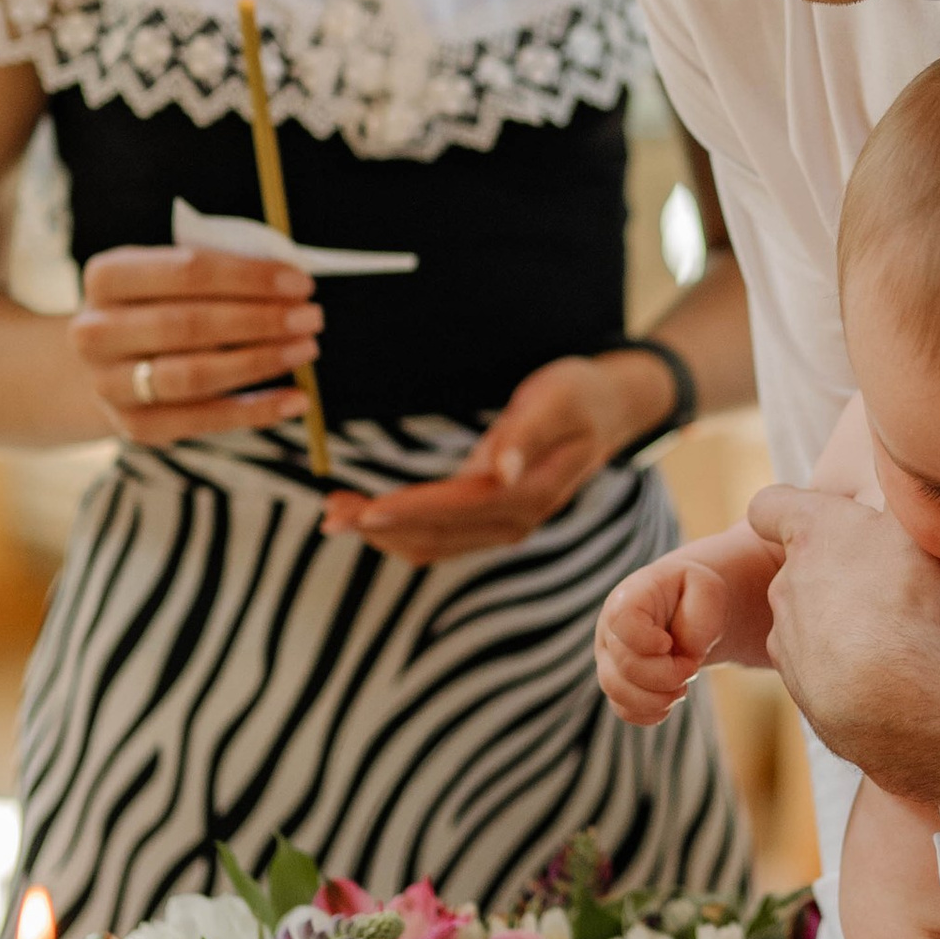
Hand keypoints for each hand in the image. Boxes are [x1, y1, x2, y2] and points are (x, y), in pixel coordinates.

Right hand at [72, 248, 322, 445]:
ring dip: (259, 362)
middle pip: (188, 326)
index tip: (301, 281)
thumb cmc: (159, 305)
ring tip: (306, 349)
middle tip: (310, 317)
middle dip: (259, 320)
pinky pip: (204, 421)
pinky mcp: (135, 427)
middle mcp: (95, 332)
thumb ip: (221, 273)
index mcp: (105, 277)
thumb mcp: (172, 276)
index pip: (185, 271)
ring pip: (194, 376)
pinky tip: (298, 399)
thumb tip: (291, 279)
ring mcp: (110, 385)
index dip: (249, 277)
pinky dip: (256, 411)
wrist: (107, 363)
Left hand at [320, 346, 674, 562]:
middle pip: (437, 536)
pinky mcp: (489, 518)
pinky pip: (438, 537)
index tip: (363, 509)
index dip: (409, 511)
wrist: (610, 408)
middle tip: (329, 511)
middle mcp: (515, 520)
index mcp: (530, 492)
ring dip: (382, 534)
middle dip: (379, 527)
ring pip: (431, 544)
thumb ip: (526, 435)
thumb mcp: (557, 398)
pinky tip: (366, 515)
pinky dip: (398, 531)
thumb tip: (499, 472)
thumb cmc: (580, 394)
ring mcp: (503, 524)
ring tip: (334, 513)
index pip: (458, 510)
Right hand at [597, 552, 731, 721]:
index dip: (646, 640)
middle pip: (626, 666)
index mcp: (628, 599)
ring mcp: (609, 661)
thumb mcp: (707, 588)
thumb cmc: (692, 596)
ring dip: (659, 698)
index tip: (670, 643)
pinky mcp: (618, 685)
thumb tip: (686, 650)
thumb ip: (701, 614)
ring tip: (682, 687)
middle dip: (667, 675)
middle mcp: (609, 631)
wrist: (684, 610)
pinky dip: (650, 713)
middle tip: (691, 666)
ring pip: (618, 692)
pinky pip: (624, 710)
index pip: (622, 622)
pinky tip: (670, 700)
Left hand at [748, 485, 939, 811]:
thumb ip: (905, 498)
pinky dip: (848, 668)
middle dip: (837, 570)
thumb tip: (907, 487)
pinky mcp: (799, 686)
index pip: (770, 506)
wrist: (894, 698)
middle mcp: (786, 582)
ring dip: (844, 623)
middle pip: (802, 566)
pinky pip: (823, 666)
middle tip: (892, 582)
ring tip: (897, 636)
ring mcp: (787, 638)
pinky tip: (889, 676)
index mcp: (810, 532)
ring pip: (811, 619)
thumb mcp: (920, 527)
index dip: (788, 507)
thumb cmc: (910, 599)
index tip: (820, 517)